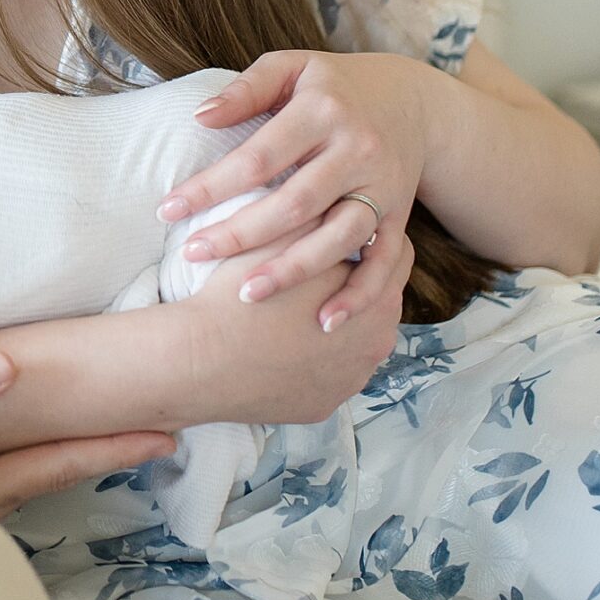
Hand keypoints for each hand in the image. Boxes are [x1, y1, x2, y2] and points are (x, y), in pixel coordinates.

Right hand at [0, 348, 176, 524]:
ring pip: (20, 475)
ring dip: (59, 453)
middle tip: (152, 429)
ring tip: (96, 433)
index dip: (111, 446)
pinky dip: (19, 456)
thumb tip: (5, 364)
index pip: (57, 461)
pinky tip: (11, 444)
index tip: (164, 433)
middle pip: (48, 470)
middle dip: (98, 449)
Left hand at [159, 50, 435, 328]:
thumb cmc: (332, 86)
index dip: (210, 186)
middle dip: (240, 234)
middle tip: (192, 255)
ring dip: (293, 271)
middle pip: (294, 204)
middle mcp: (357, 150)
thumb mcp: (291, 68)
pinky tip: (324, 323)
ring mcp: (383, 187)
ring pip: (338, 238)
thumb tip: (199, 116)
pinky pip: (385, 263)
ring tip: (246, 295)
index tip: (167, 210)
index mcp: (322, 111)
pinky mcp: (401, 217)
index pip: (258, 157)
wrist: (413, 103)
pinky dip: (359, 295)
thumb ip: (245, 89)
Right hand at [186, 231, 412, 424]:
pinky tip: (282, 345)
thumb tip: (342, 194)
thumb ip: (325, 213)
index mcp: (379, 298)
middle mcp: (377, 345)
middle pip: (377, 301)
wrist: (201, 360)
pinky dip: (311, 360)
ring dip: (334, 324)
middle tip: (316, 265)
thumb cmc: (243, 292)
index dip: (369, 235)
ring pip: (353, 342)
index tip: (345, 227)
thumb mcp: (286, 237)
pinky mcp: (323, 406)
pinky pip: (326, 376)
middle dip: (352, 282)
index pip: (398, 255)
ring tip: (295, 307)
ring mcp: (351, 381)